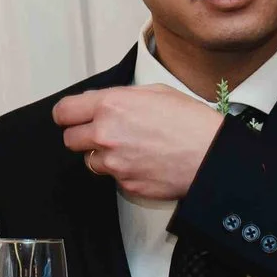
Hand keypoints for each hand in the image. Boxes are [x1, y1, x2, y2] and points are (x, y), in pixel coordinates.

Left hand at [54, 83, 225, 201]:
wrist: (212, 156)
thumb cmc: (191, 121)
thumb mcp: (155, 92)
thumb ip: (121, 97)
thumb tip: (103, 103)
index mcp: (111, 105)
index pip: (64, 112)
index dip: (67, 115)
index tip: (71, 117)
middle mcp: (106, 135)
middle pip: (70, 139)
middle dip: (82, 135)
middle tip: (102, 133)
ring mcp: (114, 163)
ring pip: (90, 161)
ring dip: (103, 155)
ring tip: (130, 148)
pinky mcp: (125, 185)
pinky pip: (113, 178)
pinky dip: (123, 171)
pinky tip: (144, 162)